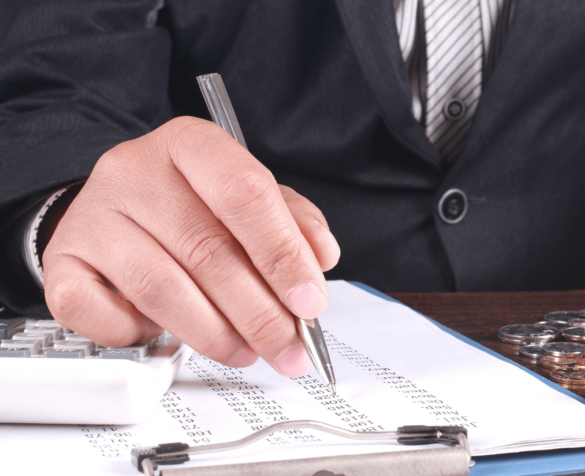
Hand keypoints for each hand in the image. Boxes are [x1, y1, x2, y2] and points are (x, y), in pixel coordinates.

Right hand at [42, 116, 339, 375]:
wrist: (115, 207)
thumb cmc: (189, 204)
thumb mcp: (247, 198)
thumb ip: (291, 222)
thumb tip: (320, 258)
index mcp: (190, 144)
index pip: (244, 193)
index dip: (283, 254)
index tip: (310, 302)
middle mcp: (135, 171)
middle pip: (207, 250)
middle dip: (260, 313)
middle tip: (288, 347)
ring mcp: (93, 216)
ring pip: (161, 289)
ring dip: (215, 334)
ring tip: (247, 352)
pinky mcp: (62, 262)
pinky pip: (100, 313)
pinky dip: (140, 335)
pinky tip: (168, 335)